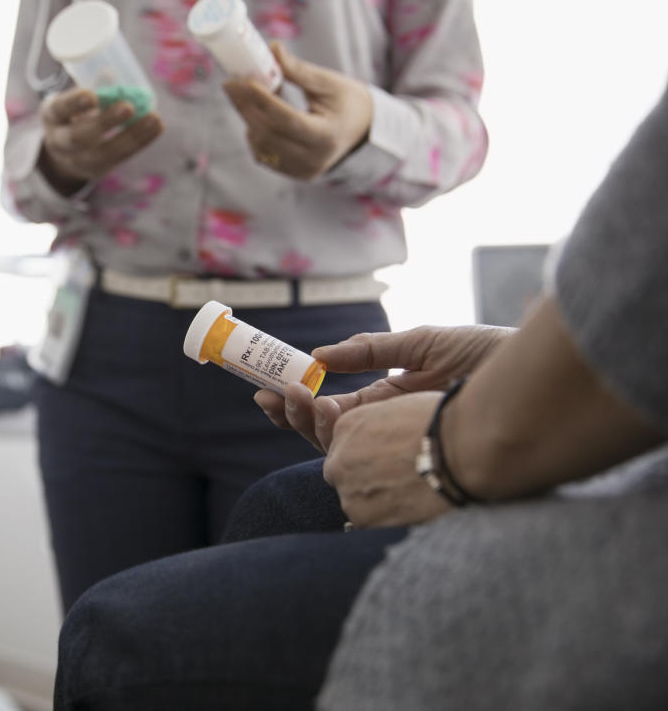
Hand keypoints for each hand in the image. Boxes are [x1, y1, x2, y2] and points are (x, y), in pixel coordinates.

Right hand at [37, 88, 163, 194]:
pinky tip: (157, 127)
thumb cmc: (71, 114)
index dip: (74, 103)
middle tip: (128, 107)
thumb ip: (91, 87)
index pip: (59, 109)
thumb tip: (112, 72)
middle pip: (79, 138)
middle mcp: (60, 141)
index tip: (92, 96)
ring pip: (105, 152)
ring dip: (132, 135)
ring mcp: (79, 160)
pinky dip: (141, 141)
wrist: (63, 153)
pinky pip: (121, 157)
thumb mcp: (72, 101)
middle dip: (105, 123)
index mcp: (51, 116)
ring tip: (153, 118)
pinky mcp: (99, 169)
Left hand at [222, 42, 372, 179]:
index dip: (262, 100)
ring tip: (244, 96)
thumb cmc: (348, 102)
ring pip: (261, 146)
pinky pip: (264, 155)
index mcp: (326, 136)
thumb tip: (272, 49)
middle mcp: (313, 159)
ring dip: (248, 119)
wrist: (364, 132)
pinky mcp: (294, 173)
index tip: (243, 81)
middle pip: (268, 133)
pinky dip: (255, 134)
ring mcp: (302, 170)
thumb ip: (298, 70)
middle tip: (231, 84)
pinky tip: (255, 115)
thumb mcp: (328, 83)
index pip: (287, 119)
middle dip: (246, 107)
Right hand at [255, 324, 513, 451]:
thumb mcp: (425, 343)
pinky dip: (339, 437)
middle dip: (291, 414)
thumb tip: (321, 355)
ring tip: (283, 401)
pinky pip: (367, 456)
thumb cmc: (490, 359)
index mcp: (390, 398)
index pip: (333, 405)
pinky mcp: (412, 456)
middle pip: (326, 429)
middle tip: (260, 399)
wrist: (538, 384)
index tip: (265, 389)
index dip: (299, 398)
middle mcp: (389, 425)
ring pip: (339, 444)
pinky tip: (322, 417)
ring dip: (306, 423)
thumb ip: (373, 350)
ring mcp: (399, 441)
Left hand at [323, 391, 454, 527]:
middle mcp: (338, 459)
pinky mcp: (363, 517)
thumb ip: (382, 426)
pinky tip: (412, 509)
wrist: (460, 447)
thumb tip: (388, 440)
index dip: (370, 458)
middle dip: (366, 480)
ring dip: (377, 502)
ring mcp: (348, 490)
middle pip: (344, 476)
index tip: (391, 463)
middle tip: (399, 482)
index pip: (346, 449)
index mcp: (346, 426)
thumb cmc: (441, 421)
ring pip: (355, 501)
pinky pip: (369, 524)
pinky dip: (388, 520)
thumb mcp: (400, 408)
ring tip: (411, 497)